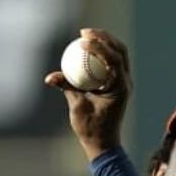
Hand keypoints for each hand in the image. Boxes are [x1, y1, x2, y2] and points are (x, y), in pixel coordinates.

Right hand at [44, 28, 131, 160]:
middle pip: (120, 50)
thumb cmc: (92, 128)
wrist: (103, 143)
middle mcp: (125, 82)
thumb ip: (67, 88)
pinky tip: (85, 49)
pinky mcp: (117, 83)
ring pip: (118, 54)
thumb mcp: (77, 107)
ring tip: (85, 35)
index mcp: (120, 87)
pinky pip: (111, 62)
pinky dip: (100, 53)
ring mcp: (123, 82)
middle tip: (84, 32)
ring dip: (104, 42)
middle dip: (104, 37)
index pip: (114, 60)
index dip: (99, 46)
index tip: (82, 41)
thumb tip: (50, 77)